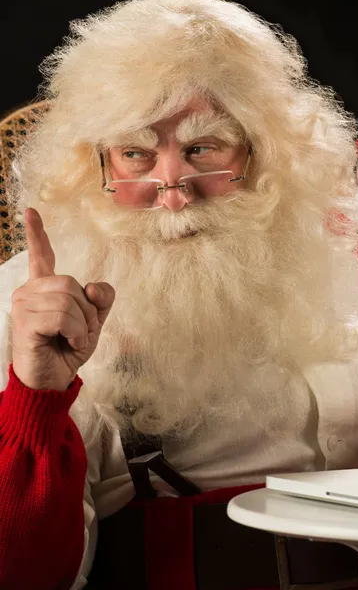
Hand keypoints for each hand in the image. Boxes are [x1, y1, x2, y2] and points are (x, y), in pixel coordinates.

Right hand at [11, 208, 114, 390]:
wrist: (53, 379)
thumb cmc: (67, 349)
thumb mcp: (92, 321)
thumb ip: (100, 299)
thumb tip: (92, 286)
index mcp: (45, 288)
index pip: (42, 255)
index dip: (38, 233)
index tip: (31, 212)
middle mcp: (30, 291)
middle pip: (71, 283)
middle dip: (86, 310)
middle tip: (78, 331)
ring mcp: (25, 305)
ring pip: (69, 300)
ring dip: (81, 324)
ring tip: (71, 338)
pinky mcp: (26, 321)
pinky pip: (64, 317)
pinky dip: (75, 332)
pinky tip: (67, 342)